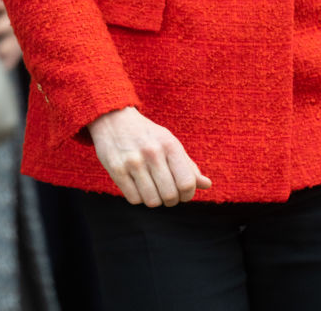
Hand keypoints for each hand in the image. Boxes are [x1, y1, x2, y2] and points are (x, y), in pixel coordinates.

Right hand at [88, 106, 211, 206]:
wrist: (113, 119)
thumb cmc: (147, 135)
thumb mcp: (169, 143)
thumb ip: (188, 165)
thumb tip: (207, 185)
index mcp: (169, 144)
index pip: (187, 183)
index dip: (188, 195)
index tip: (183, 194)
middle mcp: (152, 152)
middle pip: (170, 195)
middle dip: (171, 200)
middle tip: (168, 195)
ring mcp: (133, 161)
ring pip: (152, 201)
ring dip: (154, 200)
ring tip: (152, 190)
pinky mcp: (116, 169)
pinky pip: (134, 199)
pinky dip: (138, 198)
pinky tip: (138, 186)